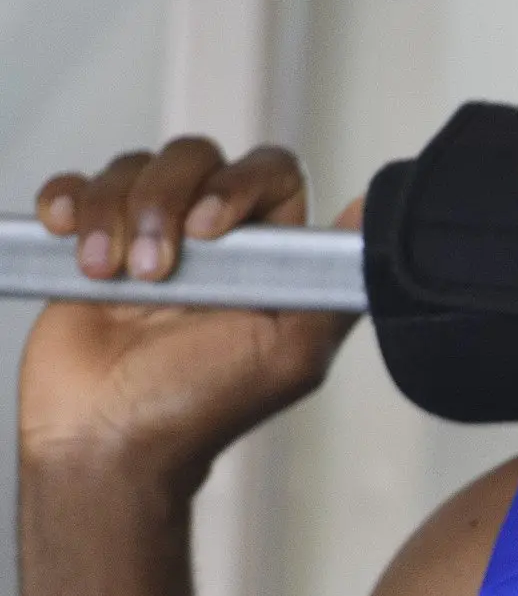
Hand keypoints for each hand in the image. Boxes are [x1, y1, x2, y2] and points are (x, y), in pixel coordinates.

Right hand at [17, 139, 360, 488]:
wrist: (109, 438)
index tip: (209, 229)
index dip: (238, 184)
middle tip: (156, 271)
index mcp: (266, 254)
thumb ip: (335, 288)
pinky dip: (68, 203)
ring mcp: (148, 234)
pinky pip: (76, 186)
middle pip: (194, 157)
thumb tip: (370, 218)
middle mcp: (212, 237)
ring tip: (112, 277)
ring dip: (115, 215)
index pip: (269, 172)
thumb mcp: (291, 354)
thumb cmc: (201, 407)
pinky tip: (70, 238)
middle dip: (165, 202)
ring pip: (134, 167)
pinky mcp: (90, 242)